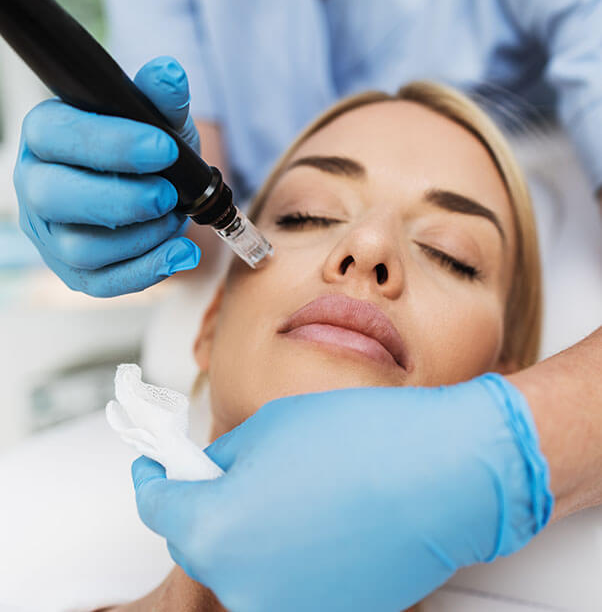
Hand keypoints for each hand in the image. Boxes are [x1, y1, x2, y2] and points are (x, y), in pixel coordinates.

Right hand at [13, 56, 200, 296]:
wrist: (154, 188)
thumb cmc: (148, 149)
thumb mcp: (158, 120)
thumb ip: (161, 99)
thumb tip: (168, 74)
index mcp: (47, 135)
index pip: (59, 136)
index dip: (111, 144)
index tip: (164, 147)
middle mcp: (37, 185)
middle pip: (56, 198)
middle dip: (121, 199)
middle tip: (168, 194)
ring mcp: (52, 233)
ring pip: (80, 247)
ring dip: (140, 237)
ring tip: (175, 218)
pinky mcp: (75, 272)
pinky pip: (102, 283)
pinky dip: (147, 271)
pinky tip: (183, 254)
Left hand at [132, 374, 552, 610]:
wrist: (445, 475)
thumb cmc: (362, 441)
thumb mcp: (268, 428)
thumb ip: (222, 461)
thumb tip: (207, 477)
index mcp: (216, 533)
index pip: (159, 507)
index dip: (155, 478)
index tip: (156, 466)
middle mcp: (242, 588)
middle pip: (201, 542)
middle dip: (205, 504)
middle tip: (225, 469)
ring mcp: (284, 610)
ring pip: (242, 564)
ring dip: (247, 529)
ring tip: (282, 489)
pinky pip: (282, 581)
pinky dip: (283, 552)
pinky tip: (313, 517)